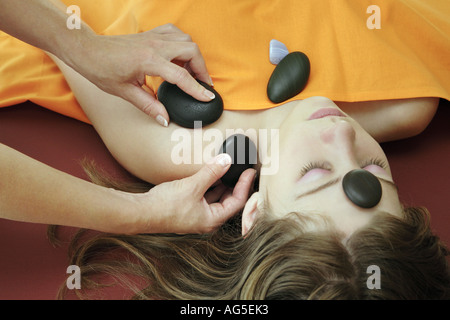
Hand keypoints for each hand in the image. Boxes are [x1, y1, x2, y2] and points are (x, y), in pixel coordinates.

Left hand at [71, 24, 214, 125]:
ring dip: (194, 55)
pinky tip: (180, 55)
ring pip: (186, 39)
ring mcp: (154, 37)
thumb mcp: (125, 92)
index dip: (197, 89)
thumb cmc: (102, 70)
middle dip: (202, 68)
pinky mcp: (151, 34)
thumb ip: (149, 105)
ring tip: (192, 72)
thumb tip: (165, 119)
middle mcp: (155, 45)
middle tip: (203, 85)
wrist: (88, 50)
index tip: (208, 97)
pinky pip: (176, 33)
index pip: (181, 76)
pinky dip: (183, 43)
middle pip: (191, 51)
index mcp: (148, 61)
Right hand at [130, 154, 255, 233]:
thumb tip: (226, 161)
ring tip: (225, 168)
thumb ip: (211, 172)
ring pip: (216, 198)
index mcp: (213, 219)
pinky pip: (205, 196)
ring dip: (221, 184)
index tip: (250, 171)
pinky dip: (209, 185)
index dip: (245, 185)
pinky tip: (208, 174)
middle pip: (229, 201)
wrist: (142, 212)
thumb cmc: (165, 206)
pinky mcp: (189, 209)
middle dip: (234, 184)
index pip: (238, 202)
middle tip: (240, 169)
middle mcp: (208, 220)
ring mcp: (198, 215)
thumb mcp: (192, 186)